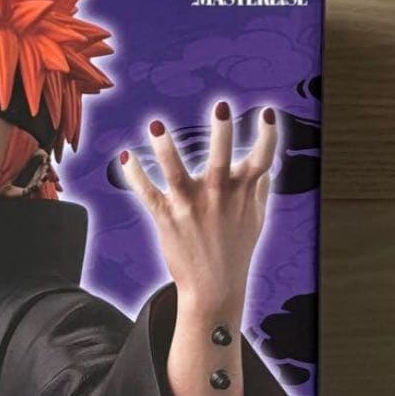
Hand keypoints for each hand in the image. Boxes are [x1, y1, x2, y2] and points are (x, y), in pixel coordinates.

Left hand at [120, 101, 276, 313]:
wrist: (213, 289)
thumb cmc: (235, 251)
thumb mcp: (256, 220)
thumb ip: (259, 189)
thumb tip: (267, 166)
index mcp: (243, 192)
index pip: (262, 159)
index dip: (268, 135)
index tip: (267, 113)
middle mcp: (218, 196)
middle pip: (221, 159)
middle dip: (222, 133)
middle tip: (221, 105)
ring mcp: (190, 207)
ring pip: (175, 173)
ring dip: (165, 149)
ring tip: (154, 126)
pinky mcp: (167, 219)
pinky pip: (147, 194)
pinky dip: (135, 176)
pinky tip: (126, 157)